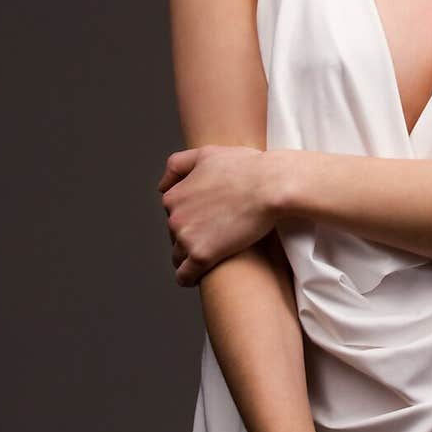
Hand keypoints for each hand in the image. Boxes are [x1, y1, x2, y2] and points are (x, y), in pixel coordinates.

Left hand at [158, 145, 277, 285]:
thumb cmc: (246, 167)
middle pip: (174, 235)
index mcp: (174, 196)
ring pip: (178, 256)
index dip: (189, 215)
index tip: (206, 217)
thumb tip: (161, 187)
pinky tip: (198, 277)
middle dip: (190, 235)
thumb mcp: (207, 154)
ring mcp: (187, 238)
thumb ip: (178, 165)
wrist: (270, 186)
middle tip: (215, 232)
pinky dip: (188, 278)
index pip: (172, 213)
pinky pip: (184, 276)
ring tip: (209, 255)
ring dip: (189, 257)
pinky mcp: (202, 256)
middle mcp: (174, 217)